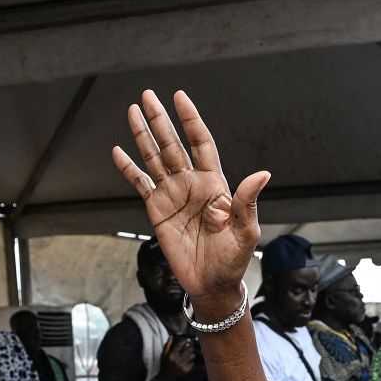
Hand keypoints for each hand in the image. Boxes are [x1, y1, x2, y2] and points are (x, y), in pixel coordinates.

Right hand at [112, 89, 270, 308]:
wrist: (212, 285)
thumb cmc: (233, 260)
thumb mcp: (246, 231)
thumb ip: (248, 202)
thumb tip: (262, 174)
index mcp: (215, 184)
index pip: (201, 143)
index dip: (190, 120)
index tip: (180, 98)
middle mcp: (192, 184)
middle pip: (173, 144)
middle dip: (160, 119)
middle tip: (147, 95)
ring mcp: (173, 195)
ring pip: (155, 158)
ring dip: (143, 135)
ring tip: (133, 112)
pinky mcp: (157, 210)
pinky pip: (141, 184)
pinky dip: (129, 169)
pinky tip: (118, 152)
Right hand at [158, 335, 199, 380]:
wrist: (166, 378)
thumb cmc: (164, 364)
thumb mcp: (163, 354)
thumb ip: (167, 345)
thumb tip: (171, 336)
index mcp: (171, 355)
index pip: (180, 345)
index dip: (184, 341)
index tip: (187, 340)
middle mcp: (177, 360)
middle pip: (188, 350)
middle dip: (190, 347)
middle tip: (190, 347)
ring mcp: (182, 365)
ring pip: (191, 356)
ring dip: (192, 354)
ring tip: (191, 354)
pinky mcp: (185, 370)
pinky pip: (192, 363)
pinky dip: (191, 362)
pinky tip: (189, 362)